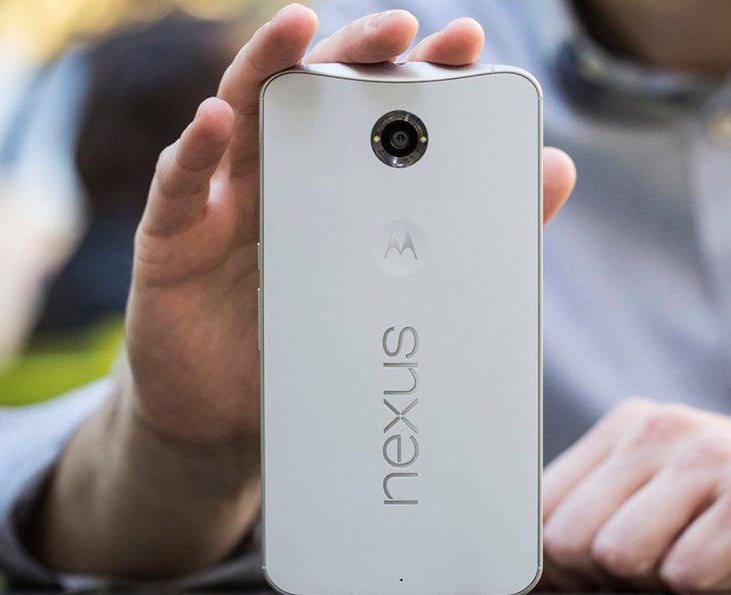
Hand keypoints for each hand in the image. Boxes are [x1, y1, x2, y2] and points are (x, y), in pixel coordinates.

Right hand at [29, 6, 575, 578]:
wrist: (234, 419)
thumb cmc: (321, 344)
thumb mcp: (404, 291)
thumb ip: (478, 230)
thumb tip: (557, 169)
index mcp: (342, 180)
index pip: (382, 110)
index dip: (420, 69)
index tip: (465, 41)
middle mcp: (284, 172)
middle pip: (317, 93)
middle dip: (359, 53)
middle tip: (403, 26)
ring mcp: (226, 198)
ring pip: (244, 114)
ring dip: (269, 64)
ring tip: (300, 27)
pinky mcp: (173, 238)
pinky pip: (178, 188)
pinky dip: (193, 150)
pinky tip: (215, 121)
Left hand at [541, 398, 730, 591]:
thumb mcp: (670, 502)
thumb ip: (601, 520)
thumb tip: (531, 572)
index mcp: (630, 427)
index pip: (539, 507)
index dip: (556, 563)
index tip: (596, 578)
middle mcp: (661, 429)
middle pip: (568, 539)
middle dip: (610, 577)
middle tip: (678, 563)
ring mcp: (710, 457)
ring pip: (619, 556)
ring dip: (665, 581)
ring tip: (715, 557)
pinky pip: (688, 574)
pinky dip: (716, 587)